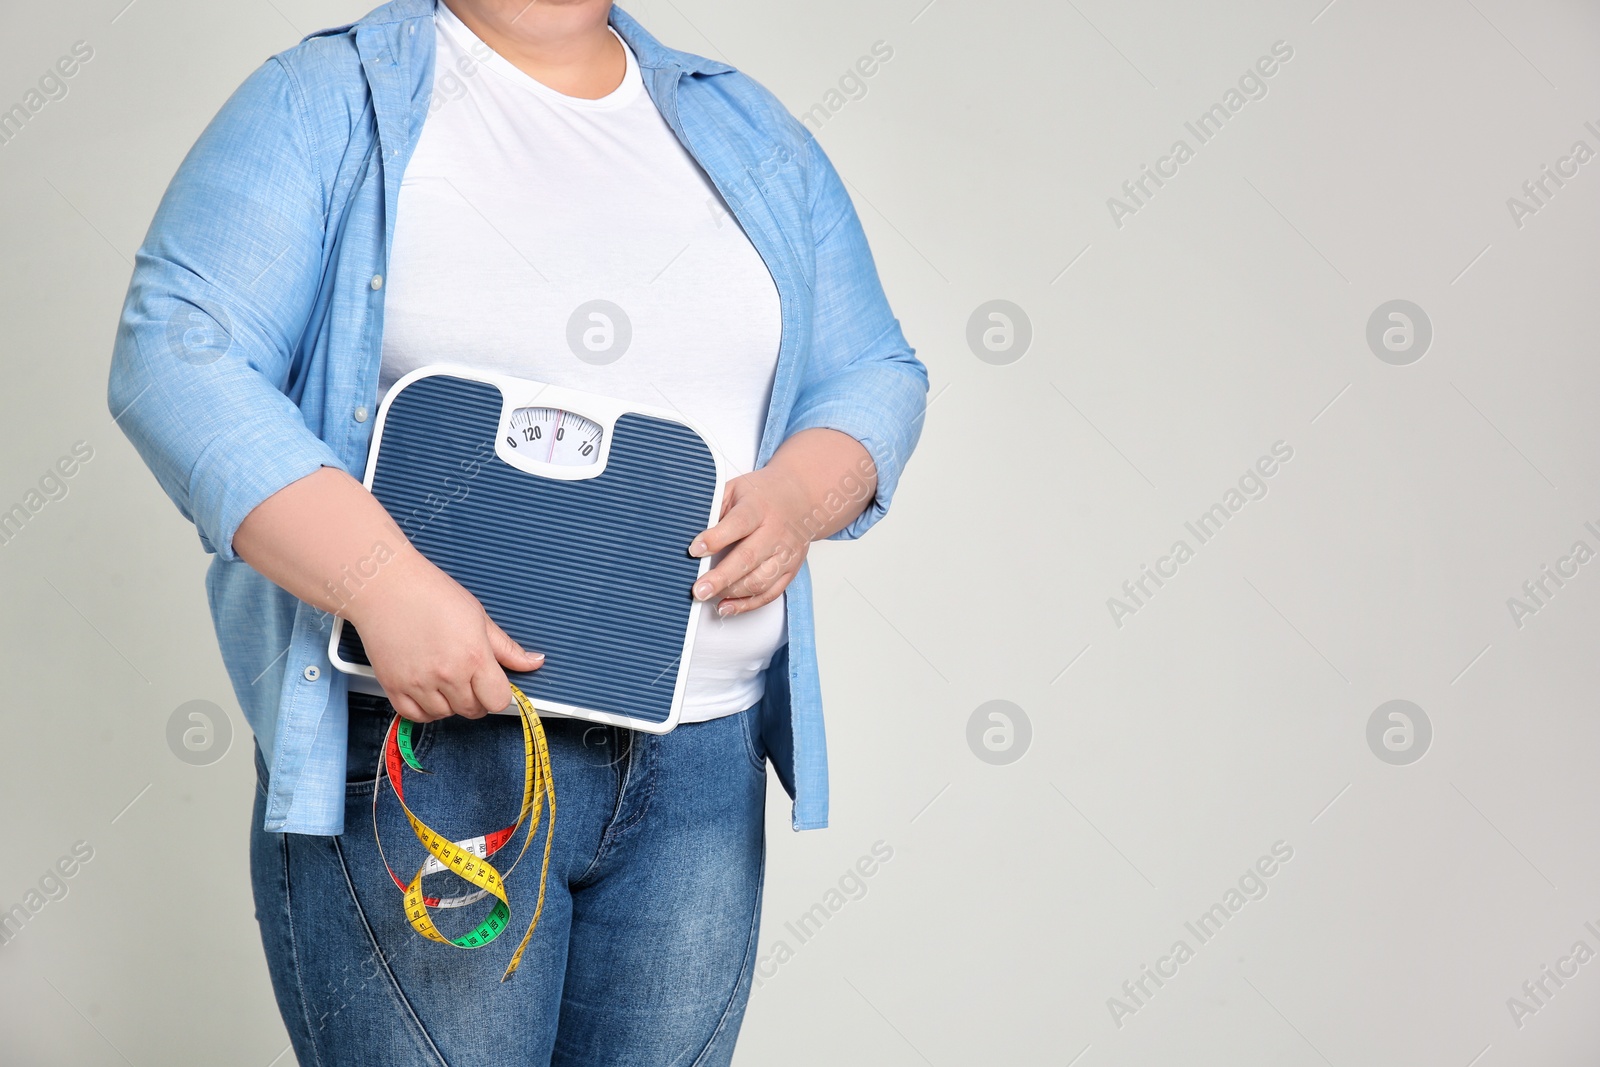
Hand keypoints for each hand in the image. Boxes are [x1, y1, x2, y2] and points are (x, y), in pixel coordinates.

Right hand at [345, 548, 543, 722]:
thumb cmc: (431, 594)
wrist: (387, 587)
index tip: (492, 684)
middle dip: (476, 698)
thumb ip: (507, 648)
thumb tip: (534, 662)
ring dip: (449, 703)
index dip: (498, 694)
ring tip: (445, 677)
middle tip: (468, 676)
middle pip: (473, 710)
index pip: (498, 700)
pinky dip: (424, 709)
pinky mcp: (394, 686)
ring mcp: (419, 683)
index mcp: (474, 656)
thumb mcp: (479, 617)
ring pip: (445, 715)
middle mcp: (447, 674)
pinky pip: (415, 716)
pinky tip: (428, 689)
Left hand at [688, 465, 812, 616]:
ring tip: (708, 596)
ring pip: (760, 581)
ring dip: (732, 593)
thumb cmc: (764, 495)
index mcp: (758, 508)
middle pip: (748, 558)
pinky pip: (770, 593)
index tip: (694, 550)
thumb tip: (689, 530)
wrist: (804, 497)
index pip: (738, 524)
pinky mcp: (790, 570)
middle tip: (699, 590)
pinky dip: (747, 604)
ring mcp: (785, 553)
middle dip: (721, 577)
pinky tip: (728, 606)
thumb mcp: (736, 489)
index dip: (715, 538)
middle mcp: (775, 532)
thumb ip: (715, 507)